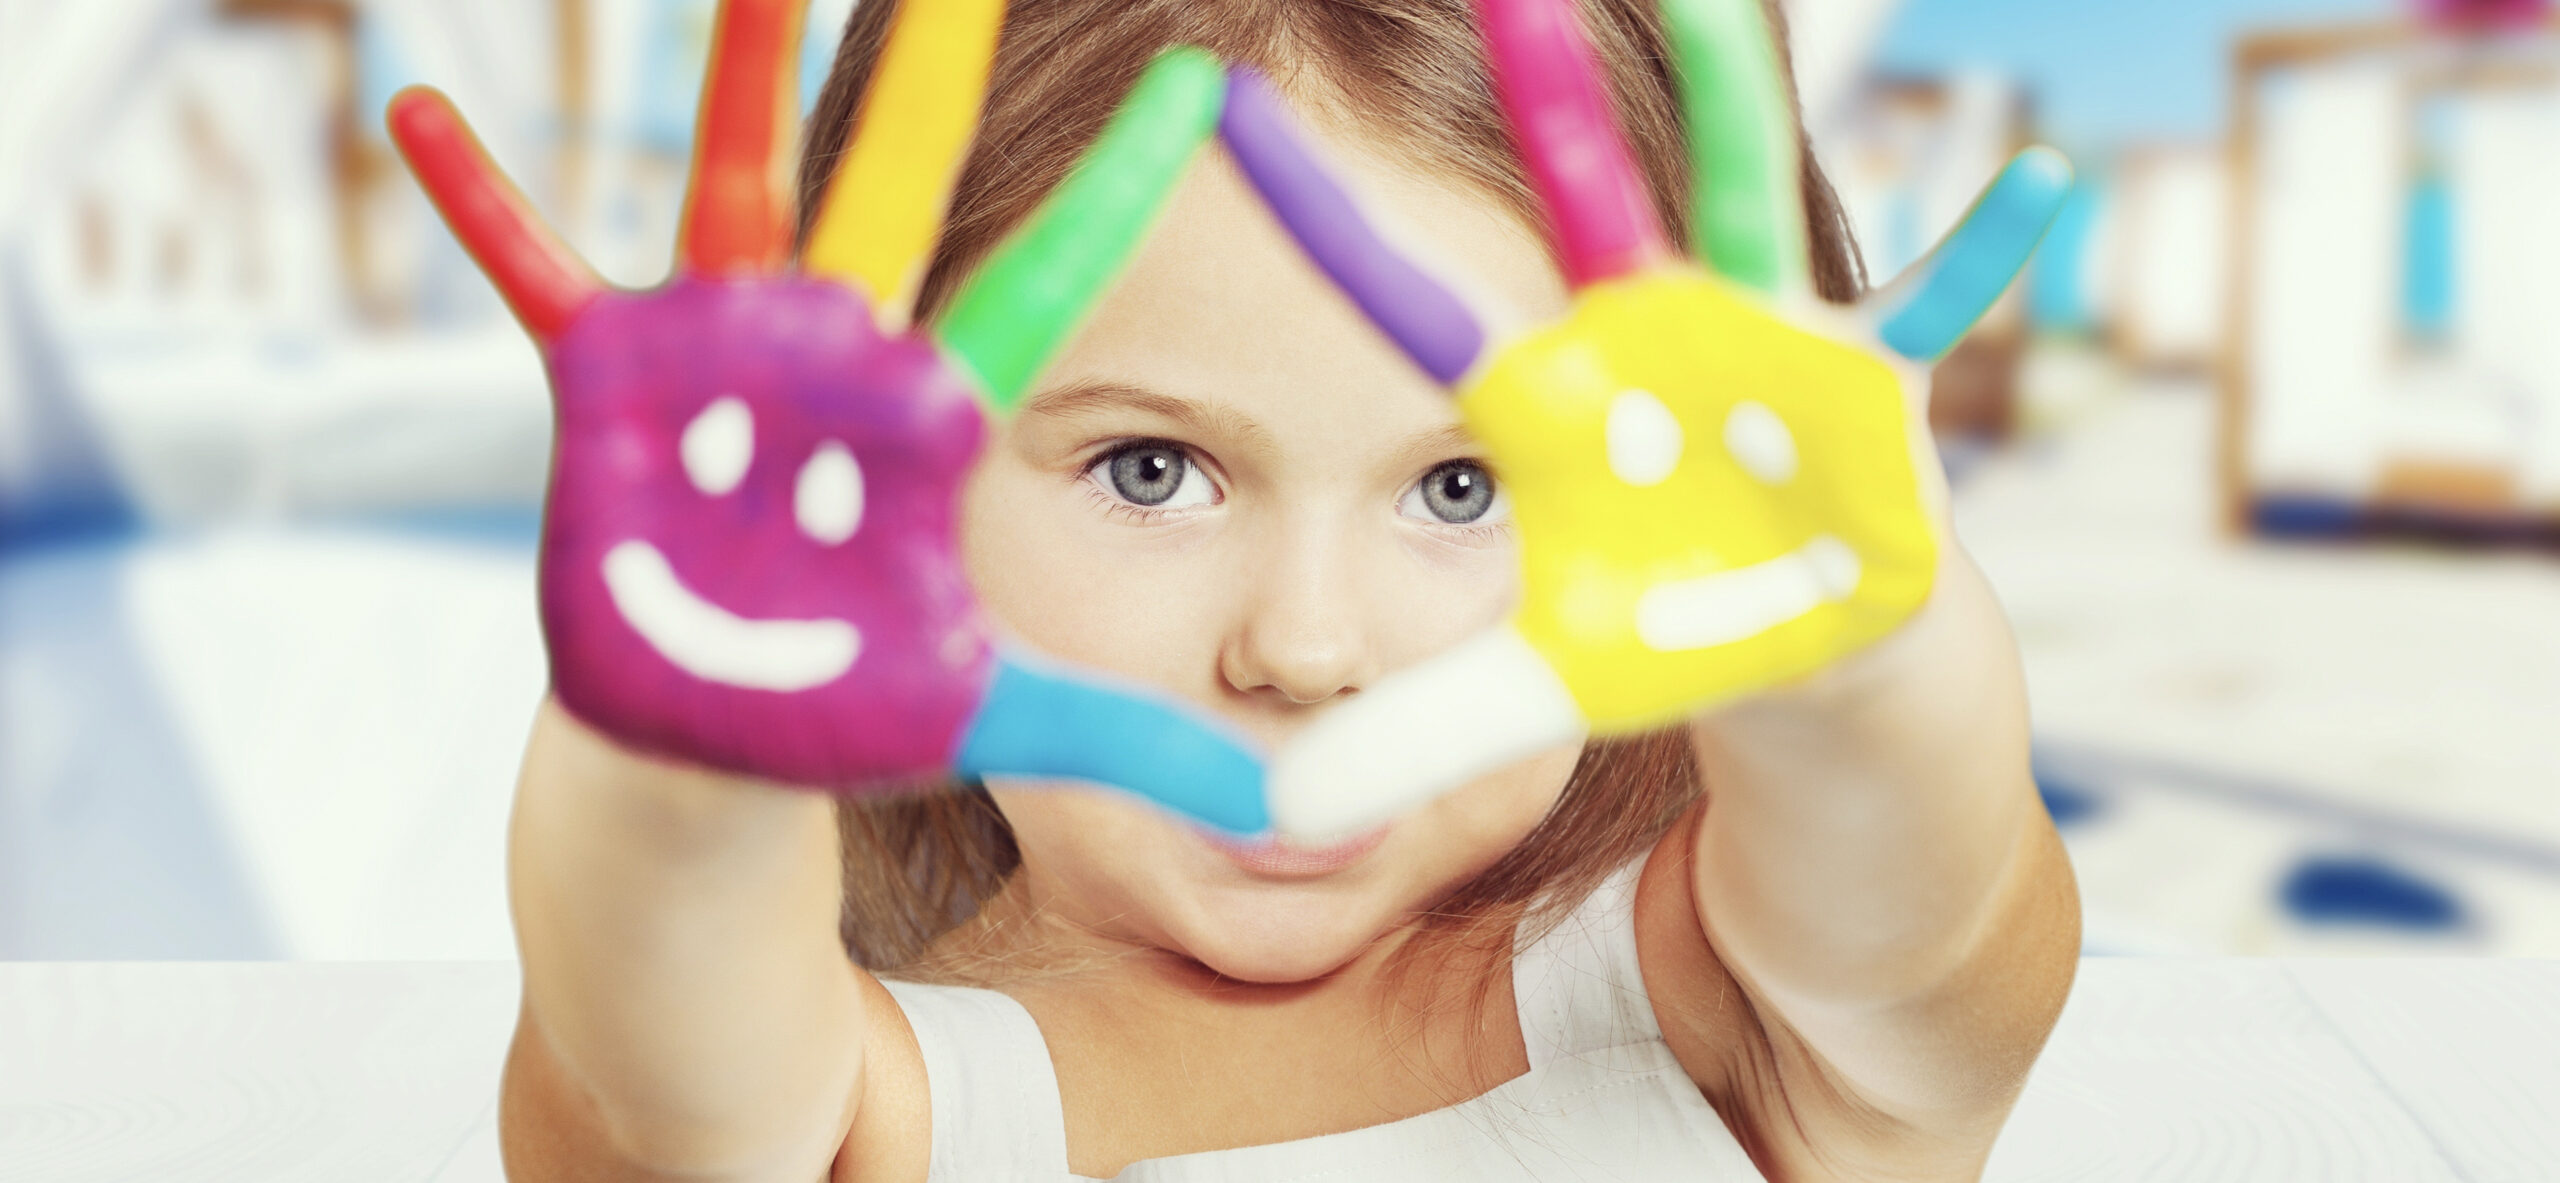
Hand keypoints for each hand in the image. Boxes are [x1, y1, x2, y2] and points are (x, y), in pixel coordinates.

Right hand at [388, 0, 1263, 831]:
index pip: (1048, 284)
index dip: (1114, 193)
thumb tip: (1292, 814)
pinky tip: (417, 109)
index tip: (1196, 88)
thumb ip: (1140, 744)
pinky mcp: (619, 384)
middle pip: (899, 187)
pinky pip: (537, 275)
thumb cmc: (857, 708)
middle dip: (929, 72)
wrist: (719, 736)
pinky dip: (482, 202)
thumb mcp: (1005, 716)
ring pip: (738, 185)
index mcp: (935, 415)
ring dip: (737, 73)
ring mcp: (729, 355)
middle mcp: (841, 354)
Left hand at [1217, 0, 2069, 835]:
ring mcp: (1758, 344)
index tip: (1228, 123)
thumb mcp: (1535, 693)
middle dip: (1545, 95)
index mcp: (1547, 394)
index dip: (1332, 229)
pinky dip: (1988, 257)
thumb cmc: (1665, 628)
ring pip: (1745, 203)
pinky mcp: (1868, 386)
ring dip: (1736, 102)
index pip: (1415, 306)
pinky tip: (2044, 182)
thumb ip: (1417, 735)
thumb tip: (1283, 814)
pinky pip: (1938, 312)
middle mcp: (1642, 337)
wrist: (1803, 638)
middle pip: (1582, 201)